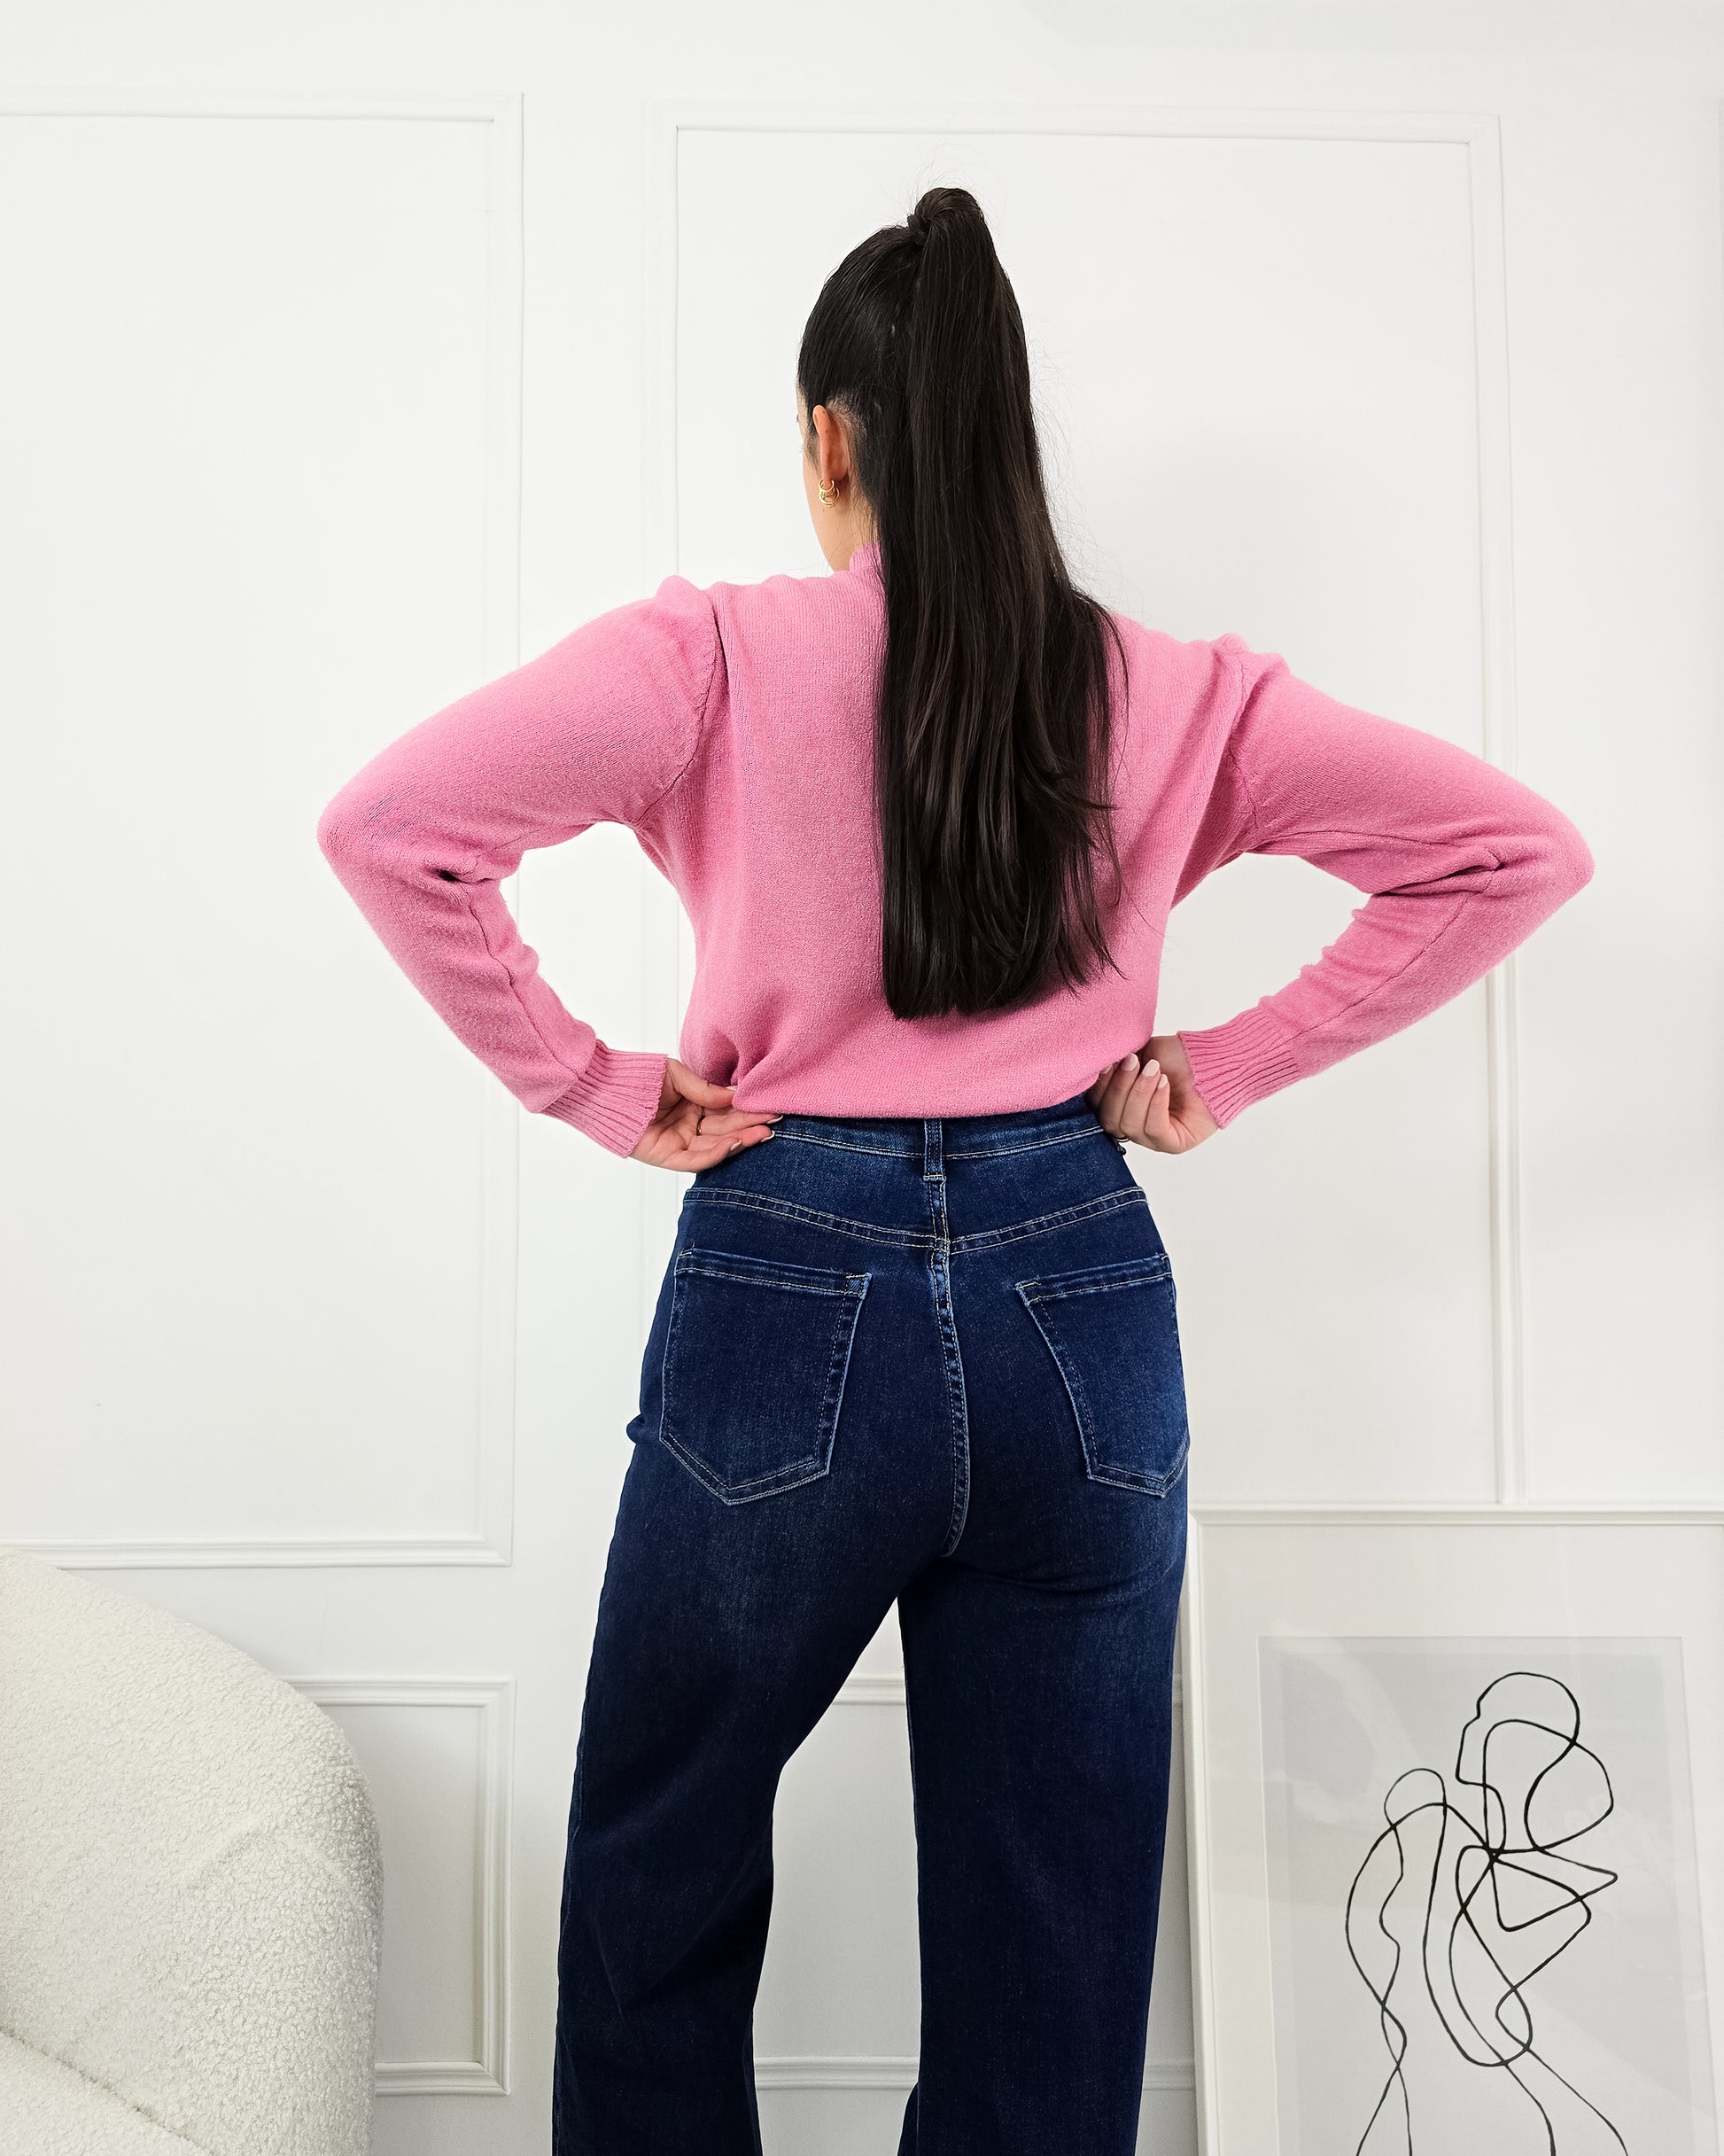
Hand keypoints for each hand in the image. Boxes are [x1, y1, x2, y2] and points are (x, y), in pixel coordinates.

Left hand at [630, 1057, 780, 1171]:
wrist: (604, 1086)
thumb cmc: (637, 1076)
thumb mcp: (679, 1076)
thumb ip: (707, 1090)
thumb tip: (737, 1096)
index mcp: (693, 1106)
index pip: (726, 1111)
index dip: (747, 1110)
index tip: (770, 1105)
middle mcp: (688, 1127)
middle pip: (725, 1130)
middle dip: (750, 1126)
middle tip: (775, 1121)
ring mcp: (678, 1143)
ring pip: (715, 1146)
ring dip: (740, 1141)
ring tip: (763, 1133)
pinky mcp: (666, 1157)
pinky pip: (695, 1160)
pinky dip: (715, 1153)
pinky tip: (734, 1143)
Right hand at [1087, 1033, 1218, 1154]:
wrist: (1215, 1059)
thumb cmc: (1179, 1057)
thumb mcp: (1139, 1054)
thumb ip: (1116, 1062)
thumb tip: (1095, 1065)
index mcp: (1122, 1107)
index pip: (1098, 1107)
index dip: (1100, 1087)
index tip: (1108, 1063)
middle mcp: (1134, 1126)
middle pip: (1110, 1120)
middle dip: (1119, 1088)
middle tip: (1134, 1062)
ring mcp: (1153, 1138)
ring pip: (1130, 1125)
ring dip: (1139, 1093)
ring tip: (1154, 1070)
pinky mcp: (1174, 1144)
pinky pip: (1154, 1129)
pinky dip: (1155, 1104)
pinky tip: (1163, 1083)